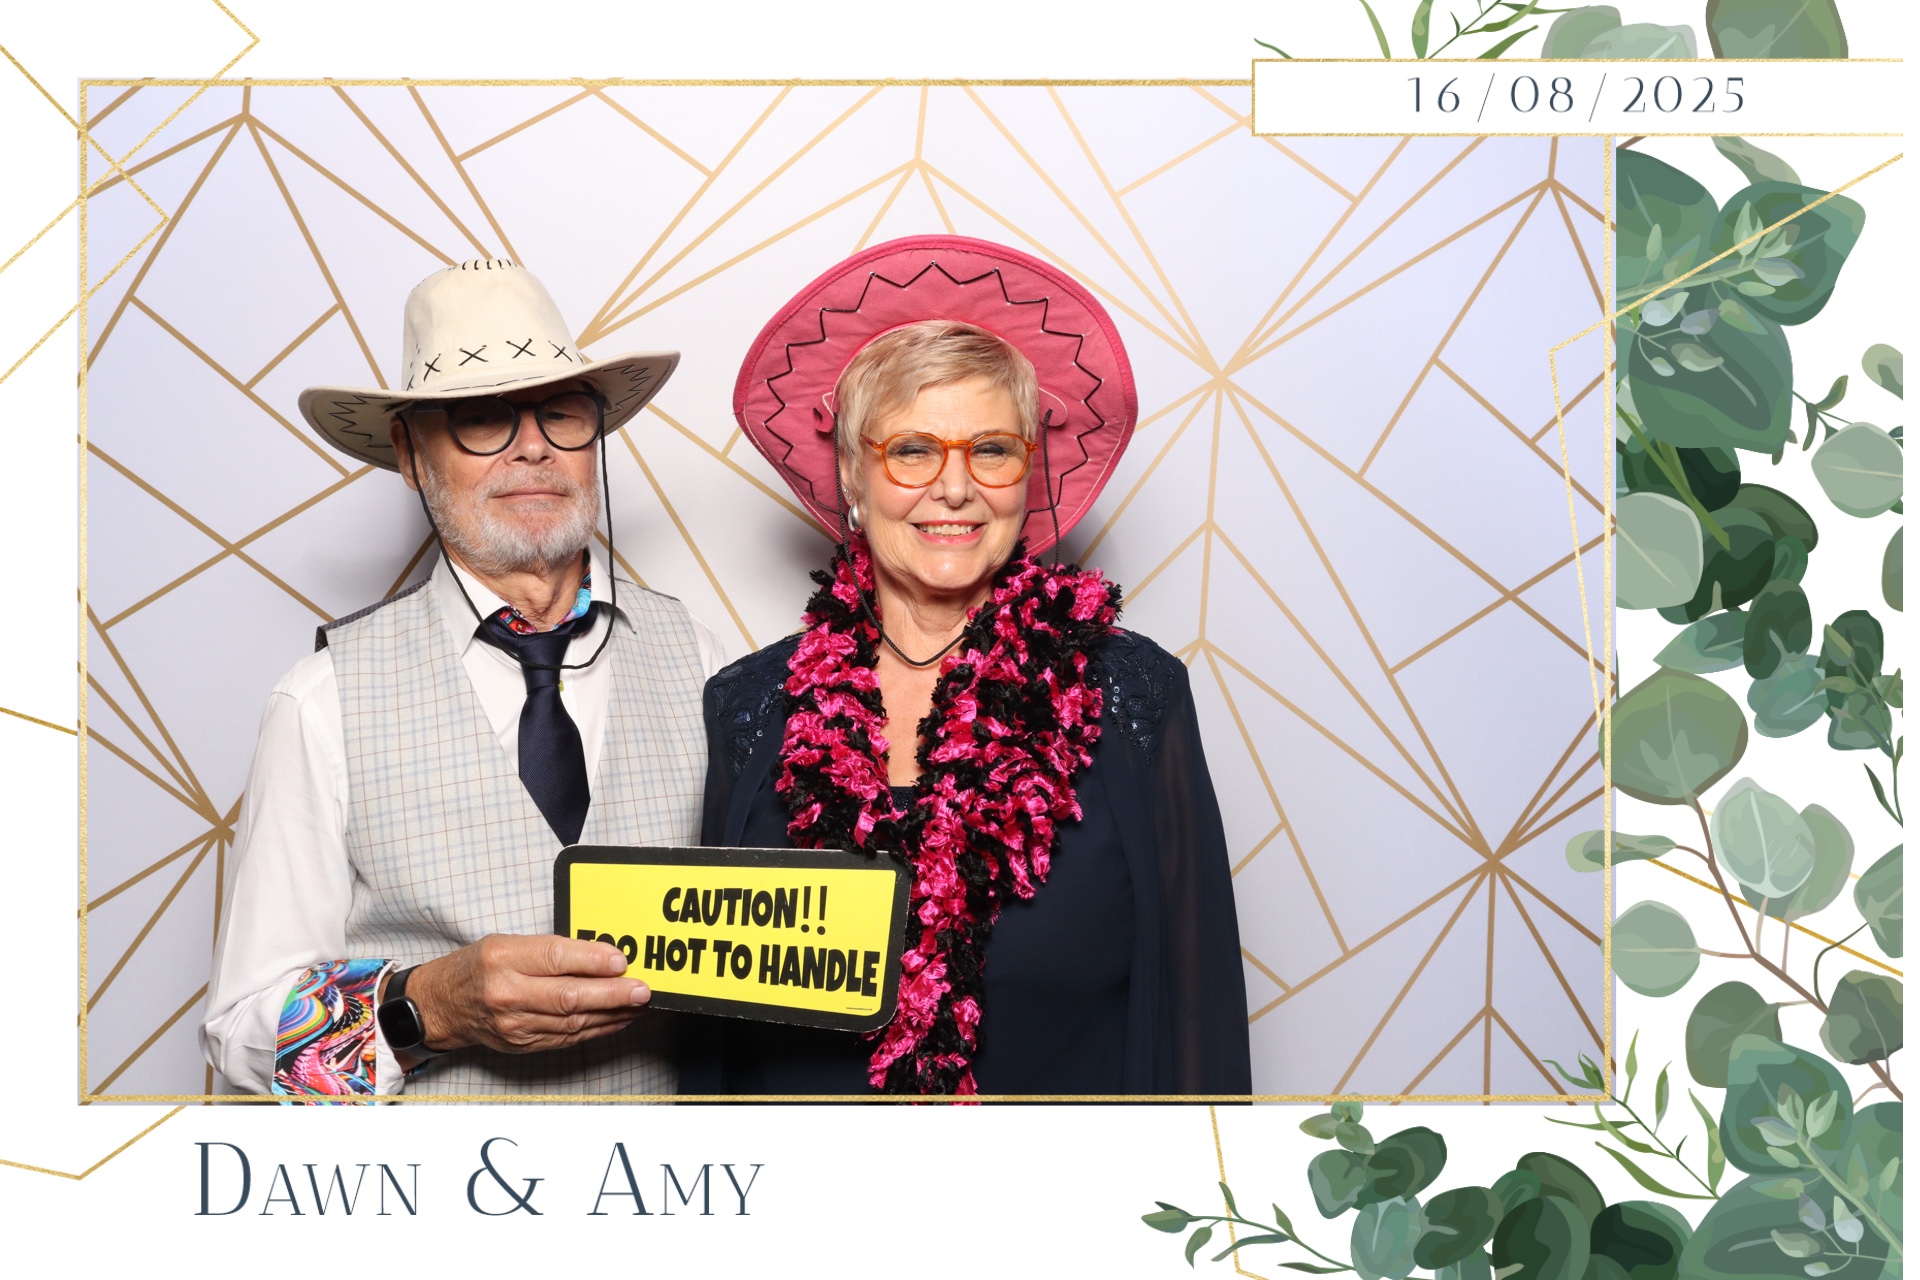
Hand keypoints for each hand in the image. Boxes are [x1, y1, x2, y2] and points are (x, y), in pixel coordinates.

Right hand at [397, 934, 649, 1058]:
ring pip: (572, 1021)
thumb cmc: (477, 967)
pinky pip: (567, 1037)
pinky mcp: (522, 1044)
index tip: (621, 960)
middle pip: (568, 996)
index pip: (555, 958)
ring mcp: (514, 1025)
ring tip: (638, 1003)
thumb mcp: (506, 943)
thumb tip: (600, 955)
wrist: (441, 1006)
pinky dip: (597, 1029)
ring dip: (611, 1014)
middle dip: (611, 994)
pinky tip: (618, 1019)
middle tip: (641, 989)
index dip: (592, 961)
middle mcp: (507, 993)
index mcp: (502, 958)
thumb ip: (550, 949)